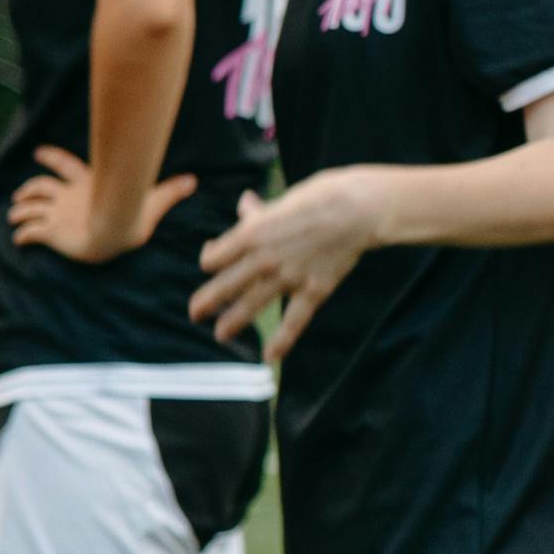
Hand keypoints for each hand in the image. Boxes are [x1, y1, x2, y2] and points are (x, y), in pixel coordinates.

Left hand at [11, 147, 193, 266]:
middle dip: (27, 190)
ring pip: (30, 208)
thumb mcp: (152, 201)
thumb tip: (193, 181)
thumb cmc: (132, 214)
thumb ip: (169, 191)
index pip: (65, 166)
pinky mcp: (51, 232)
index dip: (51, 157)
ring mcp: (57, 214)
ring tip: (13, 216)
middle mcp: (67, 197)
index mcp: (86, 186)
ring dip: (20, 211)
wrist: (111, 229)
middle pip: (40, 188)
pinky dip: (22, 236)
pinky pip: (31, 233)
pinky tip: (18, 241)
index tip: (38, 152)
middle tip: (18, 195)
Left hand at [188, 167, 377, 348]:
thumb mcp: (282, 200)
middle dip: (206, 302)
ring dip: (231, 322)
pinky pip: (293, 321)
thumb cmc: (321, 196)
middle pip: (224, 286)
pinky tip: (270, 357)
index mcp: (251, 233)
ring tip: (220, 335)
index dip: (209, 260)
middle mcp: (262, 259)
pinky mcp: (313, 291)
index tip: (212, 264)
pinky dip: (281, 341)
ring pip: (250, 305)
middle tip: (195, 313)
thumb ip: (260, 211)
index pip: (214, 257)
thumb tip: (245, 202)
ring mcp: (287, 278)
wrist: (358, 210)